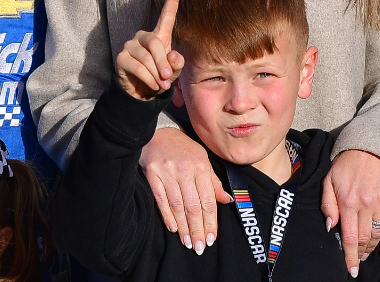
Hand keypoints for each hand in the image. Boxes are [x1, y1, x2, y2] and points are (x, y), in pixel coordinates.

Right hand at [116, 0, 183, 99]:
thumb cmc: (159, 78)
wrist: (141, 94)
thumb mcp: (172, 72)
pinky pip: (137, 66)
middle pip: (155, 43)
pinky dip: (148, 78)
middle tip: (168, 78)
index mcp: (159, 36)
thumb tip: (173, 56)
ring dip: (156, 74)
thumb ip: (177, 64)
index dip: (172, 0)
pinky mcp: (121, 58)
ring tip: (161, 85)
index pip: (166, 16)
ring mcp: (130, 46)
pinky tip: (153, 86)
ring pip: (146, 57)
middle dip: (163, 62)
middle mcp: (142, 37)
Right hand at [139, 127, 233, 254]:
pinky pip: (161, 199)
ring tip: (187, 242)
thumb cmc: (182, 148)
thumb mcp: (202, 159)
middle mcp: (185, 169)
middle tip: (199, 247)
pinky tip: (173, 228)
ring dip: (183, 227)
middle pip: (193, 206)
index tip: (211, 238)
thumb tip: (227, 200)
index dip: (210, 221)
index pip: (208, 200)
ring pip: (178, 205)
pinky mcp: (152, 173)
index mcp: (201, 166)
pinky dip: (167, 215)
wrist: (157, 132)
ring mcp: (168, 172)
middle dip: (198, 229)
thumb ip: (213, 182)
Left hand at [321, 149, 379, 277]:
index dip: (350, 257)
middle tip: (357, 261)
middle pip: (365, 239)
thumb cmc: (344, 165)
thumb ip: (327, 204)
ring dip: (372, 249)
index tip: (351, 270)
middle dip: (360, 254)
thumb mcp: (328, 181)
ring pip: (379, 234)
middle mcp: (366, 204)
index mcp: (348, 202)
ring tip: (366, 255)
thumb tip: (330, 227)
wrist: (368, 147)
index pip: (350, 237)